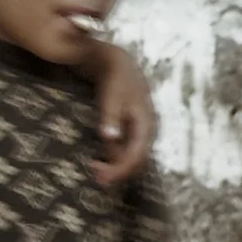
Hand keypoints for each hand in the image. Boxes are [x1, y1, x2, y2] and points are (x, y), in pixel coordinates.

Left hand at [91, 43, 156, 187]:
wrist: (118, 62)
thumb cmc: (116, 78)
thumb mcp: (112, 96)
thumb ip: (110, 117)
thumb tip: (109, 138)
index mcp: (146, 124)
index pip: (136, 155)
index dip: (120, 169)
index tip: (103, 178)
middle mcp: (146, 131)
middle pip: (136, 160)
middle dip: (117, 171)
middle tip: (95, 177)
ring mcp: (140, 131)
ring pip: (131, 156)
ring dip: (115, 165)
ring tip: (94, 169)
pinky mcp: (132, 129)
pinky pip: (126, 149)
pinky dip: (114, 156)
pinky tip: (100, 159)